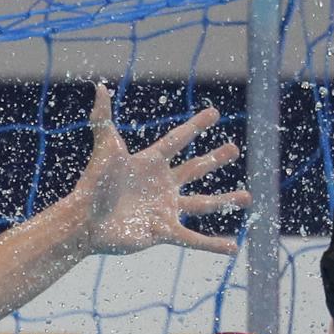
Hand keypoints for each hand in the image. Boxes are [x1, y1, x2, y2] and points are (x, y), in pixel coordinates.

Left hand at [76, 84, 249, 256]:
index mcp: (150, 163)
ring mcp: (164, 209)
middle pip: (194, 169)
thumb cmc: (94, 183)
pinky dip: (212, 245)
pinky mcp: (163, 231)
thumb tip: (99, 86)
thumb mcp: (105, 148)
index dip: (195, 127)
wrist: (86, 220)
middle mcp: (160, 185)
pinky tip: (232, 248)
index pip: (178, 140)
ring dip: (225, 201)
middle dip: (214, 160)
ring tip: (248, 197)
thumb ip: (103, 118)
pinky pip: (193, 239)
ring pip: (202, 204)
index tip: (213, 114)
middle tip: (234, 149)